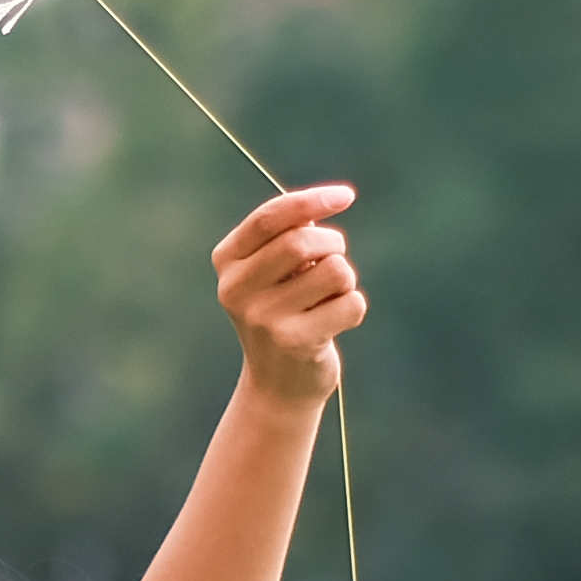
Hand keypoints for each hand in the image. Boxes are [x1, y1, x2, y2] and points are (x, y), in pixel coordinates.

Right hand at [213, 183, 364, 407]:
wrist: (277, 384)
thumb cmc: (282, 311)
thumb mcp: (272, 270)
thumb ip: (290, 233)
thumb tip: (328, 201)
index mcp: (227, 262)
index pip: (269, 219)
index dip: (310, 201)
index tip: (345, 196)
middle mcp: (237, 290)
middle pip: (302, 242)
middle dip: (333, 244)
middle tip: (333, 258)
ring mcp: (264, 319)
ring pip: (335, 270)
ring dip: (345, 279)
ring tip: (328, 297)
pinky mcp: (295, 343)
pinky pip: (351, 303)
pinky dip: (353, 308)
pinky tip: (332, 323)